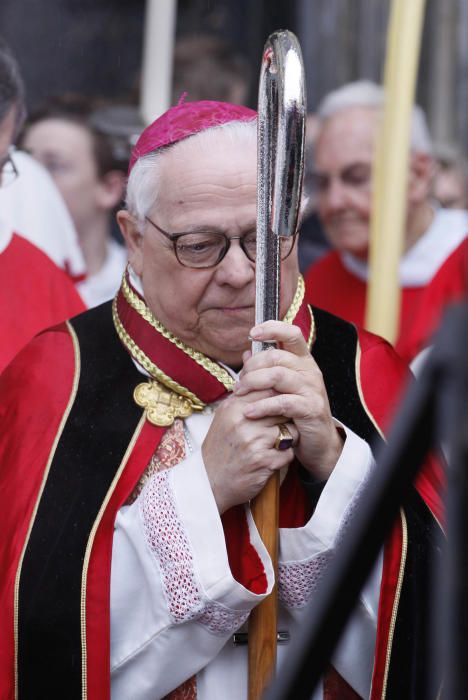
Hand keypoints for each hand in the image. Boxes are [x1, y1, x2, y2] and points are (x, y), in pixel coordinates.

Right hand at [202, 388, 297, 513]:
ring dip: (288, 439)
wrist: (209, 482)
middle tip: (281, 428)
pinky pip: (288, 453)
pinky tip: (272, 459)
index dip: (280, 399)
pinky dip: (284, 457)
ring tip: (276, 444)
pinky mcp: (263, 461)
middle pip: (283, 410)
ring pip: (290, 431)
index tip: (281, 409)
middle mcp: (243, 422)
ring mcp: (253, 442)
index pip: (270, 390)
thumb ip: (244, 399)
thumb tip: (265, 382)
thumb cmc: (220, 448)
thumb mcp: (225, 417)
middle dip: (286, 419)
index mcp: (234, 407)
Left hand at [234, 320, 343, 480]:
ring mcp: (312, 389)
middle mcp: (310, 371)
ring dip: (253, 383)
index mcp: (303, 361)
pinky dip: (262, 405)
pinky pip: (283, 402)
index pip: (292, 334)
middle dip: (251, 367)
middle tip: (238, 382)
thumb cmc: (297, 413)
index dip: (273, 328)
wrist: (319, 444)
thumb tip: (245, 353)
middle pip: (276, 356)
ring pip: (278, 376)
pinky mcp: (311, 409)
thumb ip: (266, 369)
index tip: (252, 332)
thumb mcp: (281, 388)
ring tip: (238, 393)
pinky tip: (248, 411)